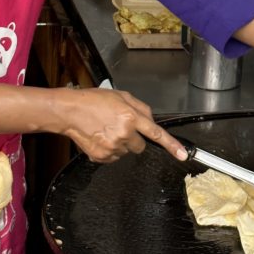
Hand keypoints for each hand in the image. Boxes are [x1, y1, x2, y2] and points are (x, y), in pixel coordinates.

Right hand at [57, 88, 187, 163]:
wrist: (69, 111)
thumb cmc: (94, 101)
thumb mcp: (121, 96)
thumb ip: (141, 108)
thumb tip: (151, 120)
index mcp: (130, 117)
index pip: (156, 133)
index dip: (172, 145)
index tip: (183, 155)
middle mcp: (123, 134)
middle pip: (140, 146)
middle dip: (135, 139)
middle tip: (120, 127)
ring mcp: (112, 147)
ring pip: (126, 152)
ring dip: (121, 144)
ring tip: (106, 130)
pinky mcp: (102, 156)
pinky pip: (113, 157)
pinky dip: (109, 150)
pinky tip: (100, 137)